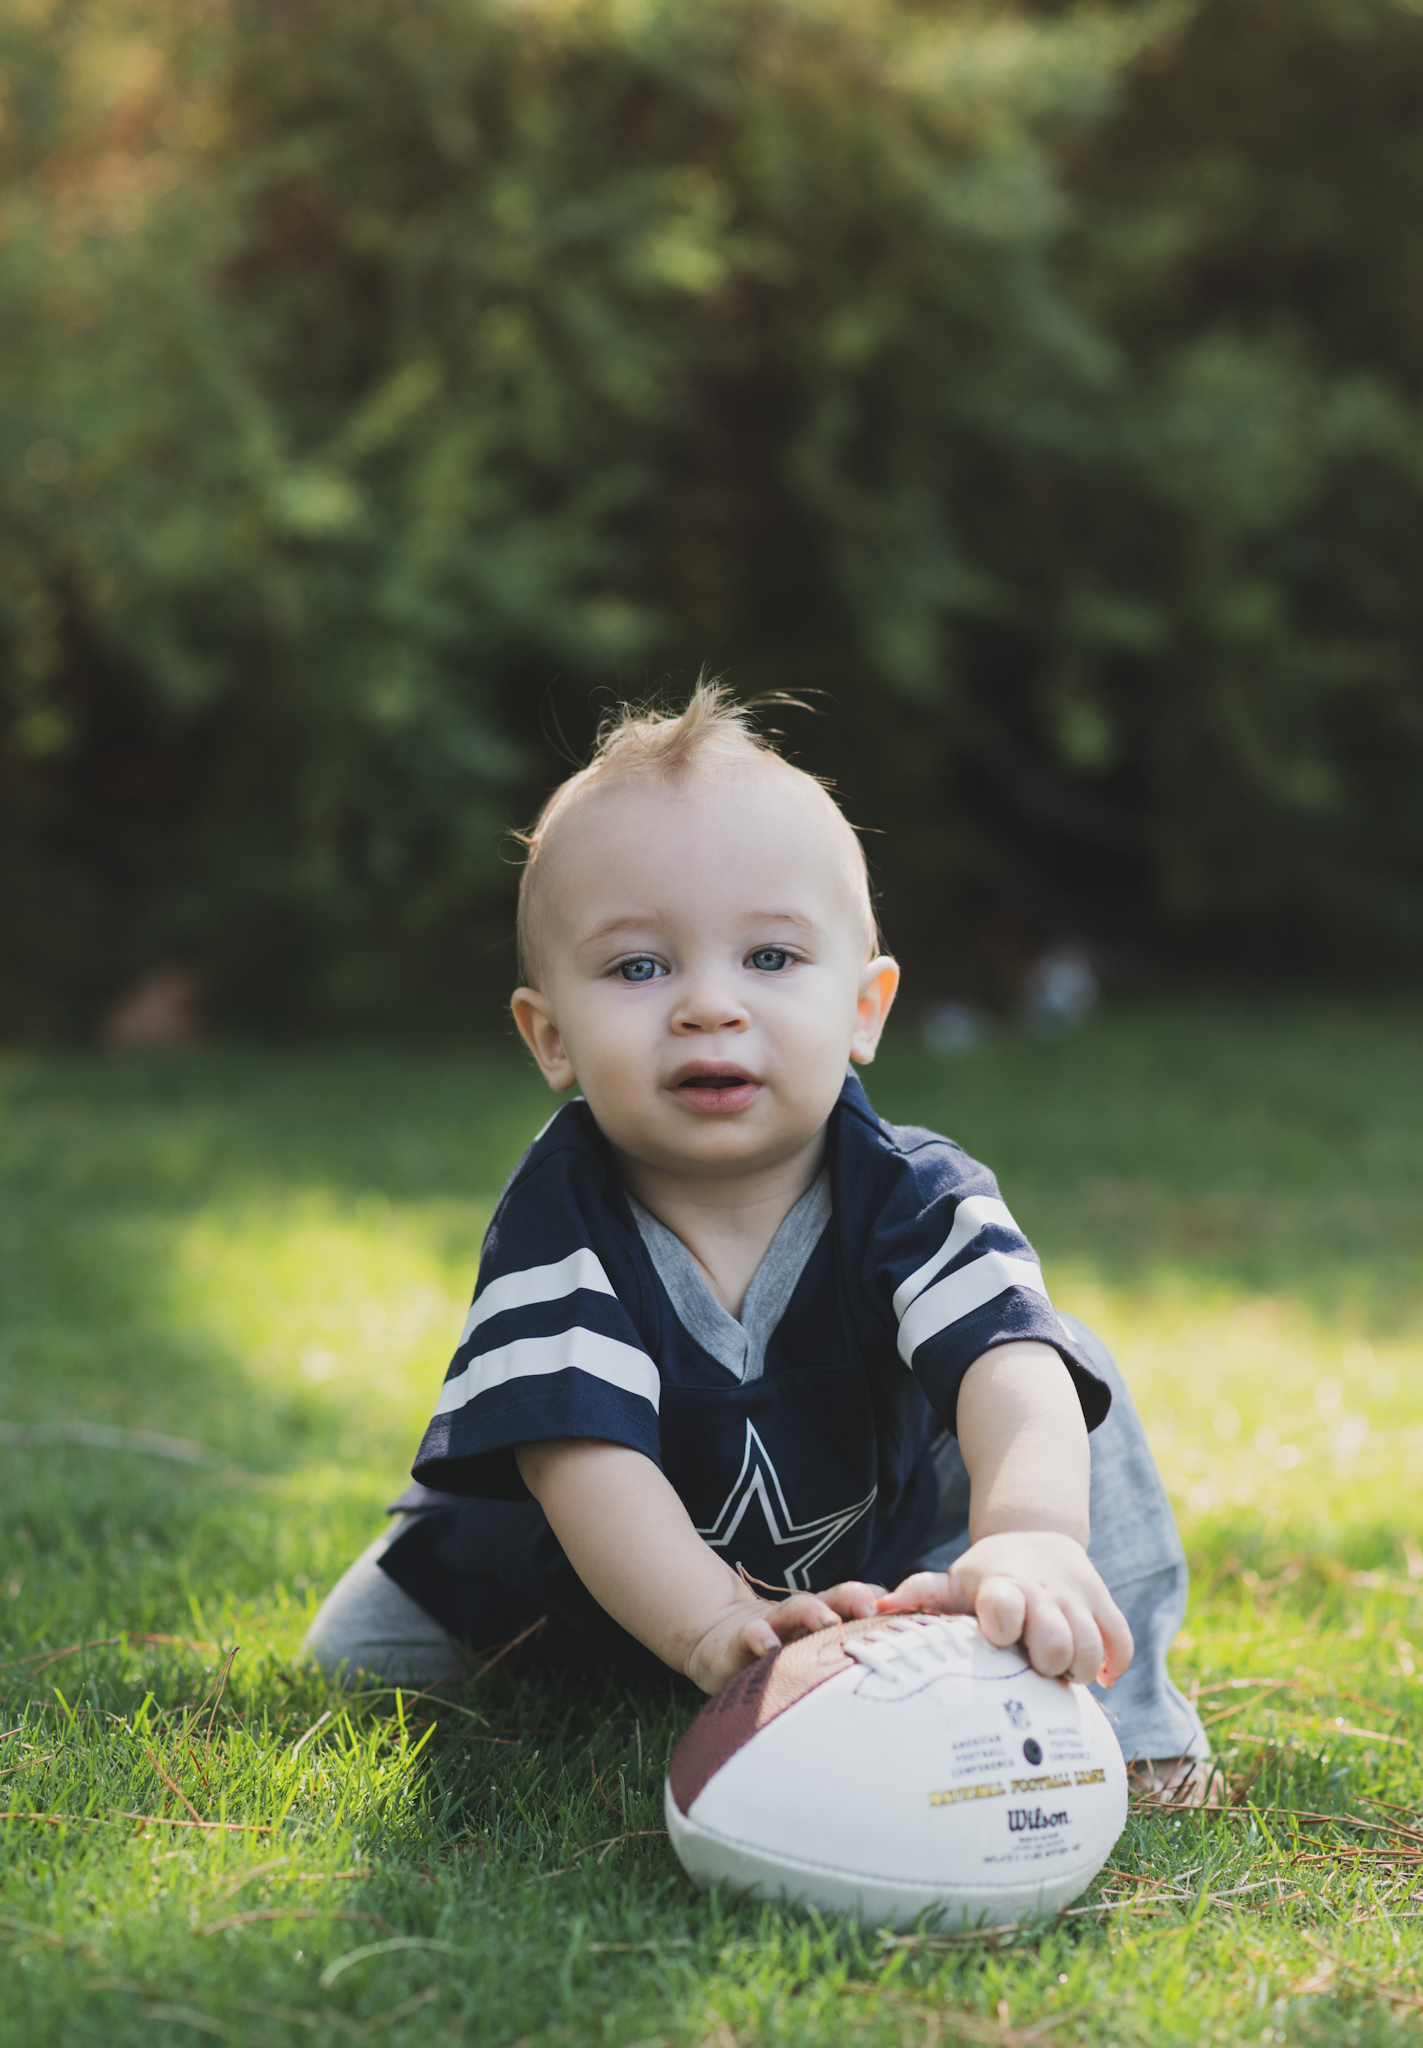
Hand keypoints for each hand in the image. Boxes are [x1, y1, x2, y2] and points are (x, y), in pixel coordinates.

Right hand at [684, 1580, 883, 1693]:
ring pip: (793, 1612)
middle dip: (851, 1599)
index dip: (875, 1601)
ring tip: (828, 1621)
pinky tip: (768, 1647)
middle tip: (871, 1607)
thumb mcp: (815, 1650)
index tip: (899, 1606)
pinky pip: (749, 1638)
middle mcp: (800, 1619)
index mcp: (824, 1618)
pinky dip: (759, 1639)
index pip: (854, 1604)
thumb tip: (901, 1649)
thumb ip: (851, 1646)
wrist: (717, 1640)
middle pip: (830, 1600)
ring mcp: (770, 1627)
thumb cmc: (780, 1651)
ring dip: (810, 1613)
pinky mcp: (739, 1642)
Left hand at [875, 1531, 1132, 1686]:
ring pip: (1090, 1649)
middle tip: (1032, 1662)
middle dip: (1045, 1662)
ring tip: (1057, 1668)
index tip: (997, 1637)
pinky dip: (1112, 1665)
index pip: (1006, 1605)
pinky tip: (1094, 1673)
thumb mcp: (955, 1580)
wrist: (1036, 1538)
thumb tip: (878, 1606)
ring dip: (1076, 1668)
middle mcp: (1044, 1591)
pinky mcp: (1106, 1607)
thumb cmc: (988, 1576)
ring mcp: (1079, 1600)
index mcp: (1003, 1585)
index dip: (1004, 1624)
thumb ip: (921, 1593)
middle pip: (1055, 1642)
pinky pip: (1120, 1645)